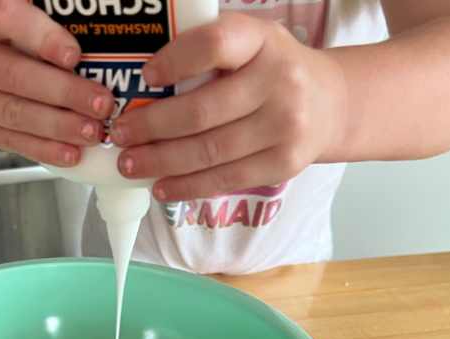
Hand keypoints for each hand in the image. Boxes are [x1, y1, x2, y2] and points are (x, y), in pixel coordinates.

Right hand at [0, 0, 114, 166]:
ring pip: (12, 112)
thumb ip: (57, 12)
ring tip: (91, 132)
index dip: (44, 39)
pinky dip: (43, 149)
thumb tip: (96, 26)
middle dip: (65, 94)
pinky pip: (7, 139)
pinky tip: (70, 153)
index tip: (75, 57)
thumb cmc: (19, 24)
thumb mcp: (35, 8)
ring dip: (58, 127)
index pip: (8, 19)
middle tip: (100, 104)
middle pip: (16, 75)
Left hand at [109, 13, 345, 201]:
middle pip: (202, 111)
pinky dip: (188, 186)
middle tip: (120, 134)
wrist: (330, 104)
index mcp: (263, 40)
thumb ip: (208, 52)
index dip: (176, 61)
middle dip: (151, 126)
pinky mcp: (284, 163)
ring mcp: (285, 127)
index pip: (215, 45)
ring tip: (131, 163)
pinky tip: (162, 187)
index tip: (145, 77)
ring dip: (162, 161)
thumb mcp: (251, 42)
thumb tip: (141, 86)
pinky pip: (226, 179)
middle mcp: (280, 82)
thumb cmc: (273, 70)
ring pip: (209, 151)